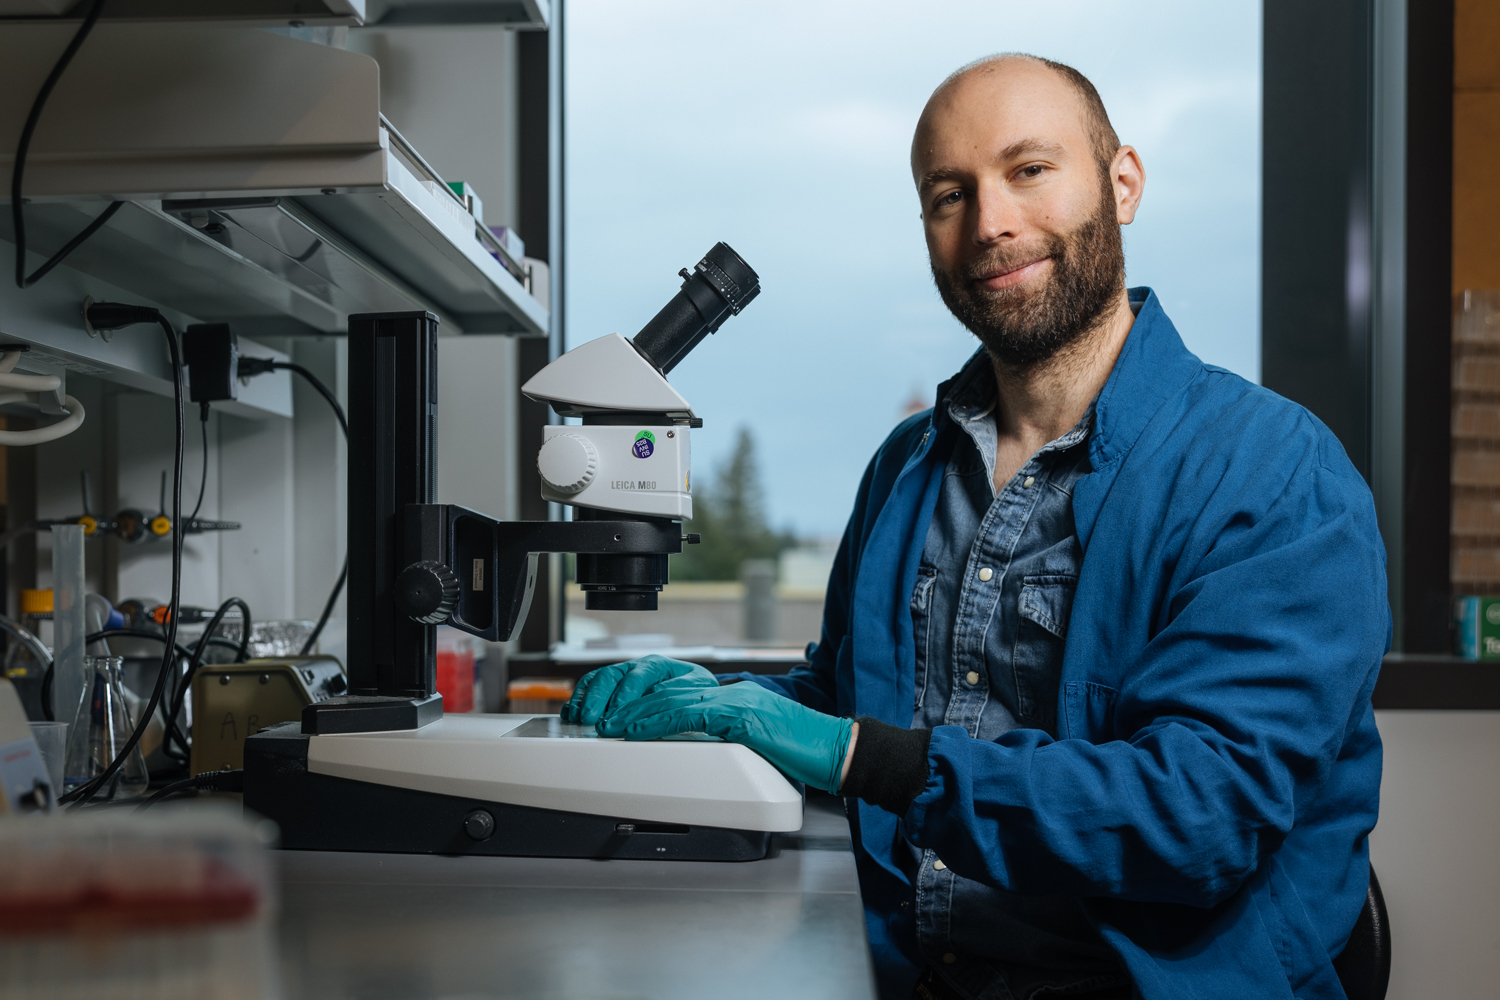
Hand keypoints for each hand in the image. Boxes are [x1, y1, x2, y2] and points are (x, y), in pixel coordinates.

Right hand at [560, 654, 717, 724]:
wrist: (694, 687)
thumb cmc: (695, 687)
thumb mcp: (696, 686)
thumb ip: (678, 689)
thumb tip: (658, 695)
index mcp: (656, 664)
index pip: (637, 677)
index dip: (624, 696)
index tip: (616, 714)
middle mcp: (635, 667)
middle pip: (611, 676)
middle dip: (598, 698)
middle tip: (591, 718)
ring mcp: (621, 676)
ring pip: (597, 680)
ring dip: (585, 699)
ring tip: (578, 718)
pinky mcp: (611, 687)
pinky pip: (589, 688)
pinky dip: (579, 699)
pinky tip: (572, 713)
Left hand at [597, 681, 853, 794]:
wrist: (837, 752)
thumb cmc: (805, 755)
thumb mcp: (758, 744)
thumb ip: (729, 740)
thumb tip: (701, 751)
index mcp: (737, 698)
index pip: (681, 690)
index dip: (647, 700)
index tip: (622, 713)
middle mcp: (734, 692)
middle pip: (670, 688)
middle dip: (633, 702)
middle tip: (605, 716)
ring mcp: (737, 701)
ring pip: (674, 697)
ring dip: (636, 711)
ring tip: (610, 723)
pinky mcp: (741, 716)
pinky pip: (690, 713)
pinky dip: (659, 720)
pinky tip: (639, 729)